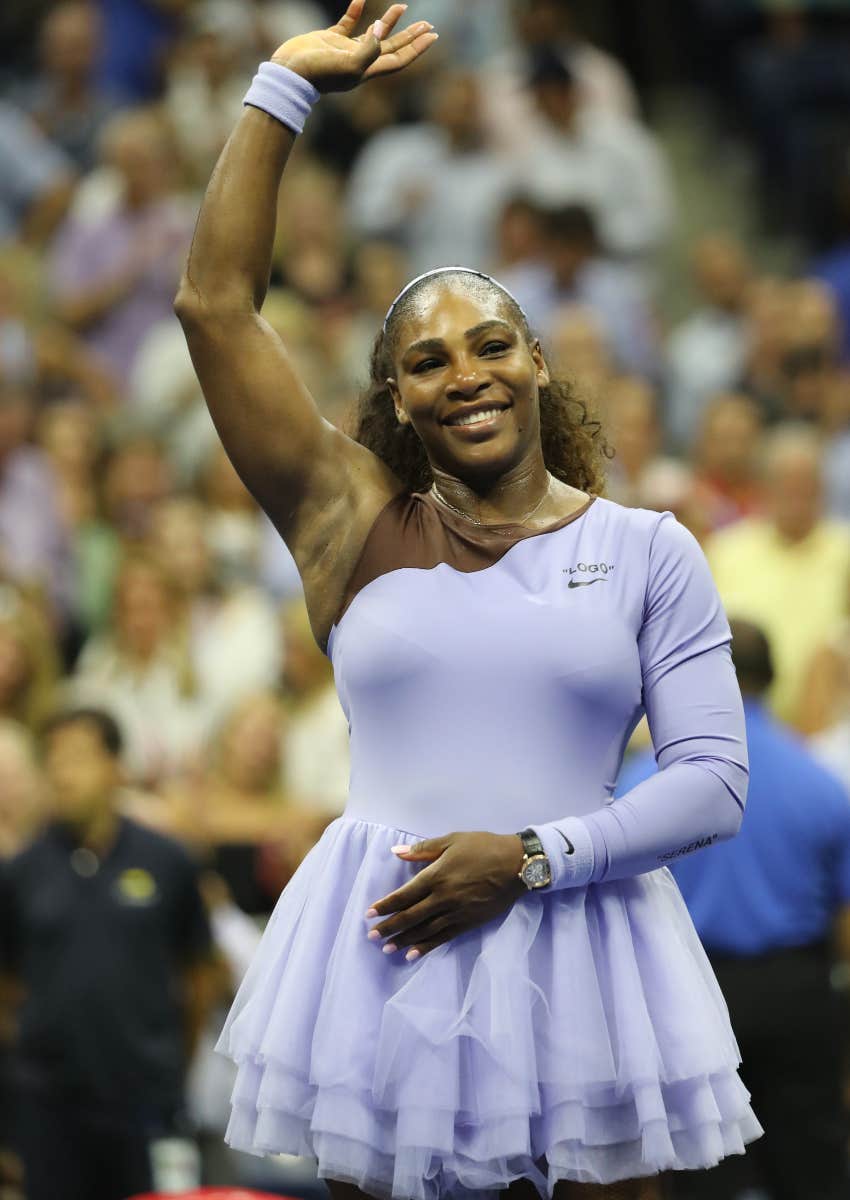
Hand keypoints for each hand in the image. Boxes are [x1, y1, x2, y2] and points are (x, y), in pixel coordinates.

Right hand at [271, 0, 437, 93]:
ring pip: (373, 34)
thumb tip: (382, 29)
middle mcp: (360, 61)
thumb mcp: (349, 64)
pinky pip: (348, 23)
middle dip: (411, 36)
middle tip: (428, 24)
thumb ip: (369, 48)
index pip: (399, 59)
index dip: (417, 48)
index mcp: (367, 71)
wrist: (290, 73)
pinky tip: (361, 0)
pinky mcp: (330, 39)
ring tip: (403, 6)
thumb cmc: (318, 73)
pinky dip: (356, 11)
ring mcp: (346, 50)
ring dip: (389, 21)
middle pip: (392, 48)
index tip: (433, 35)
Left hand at [365, 831, 527, 960]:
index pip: (404, 895)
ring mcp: (456, 913)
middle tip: (371, 937)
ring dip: (403, 940)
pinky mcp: (468, 923)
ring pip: (424, 930)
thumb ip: (423, 849)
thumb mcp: (452, 841)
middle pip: (410, 916)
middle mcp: (442, 898)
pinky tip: (413, 954)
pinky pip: (443, 938)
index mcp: (436, 876)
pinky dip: (426, 947)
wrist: (517, 864)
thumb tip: (397, 852)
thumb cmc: (483, 847)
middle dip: (389, 928)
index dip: (385, 906)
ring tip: (387, 949)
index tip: (369, 914)